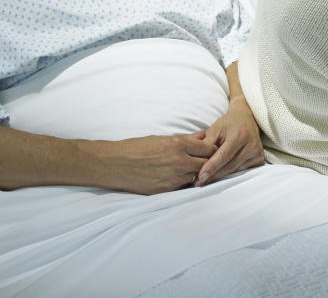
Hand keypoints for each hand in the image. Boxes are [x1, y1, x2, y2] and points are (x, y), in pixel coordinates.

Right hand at [97, 132, 217, 194]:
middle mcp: (179, 162)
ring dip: (195, 174)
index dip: (211, 150)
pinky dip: (183, 183)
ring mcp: (174, 178)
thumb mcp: (162, 138)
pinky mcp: (167, 190)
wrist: (116, 164)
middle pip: (205, 164)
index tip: (211, 151)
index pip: (207, 149)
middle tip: (205, 162)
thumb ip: (185, 139)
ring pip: (195, 177)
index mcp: (178, 145)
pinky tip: (177, 178)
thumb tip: (202, 136)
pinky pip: (183, 187)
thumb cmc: (137, 148)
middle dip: (206, 163)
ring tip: (188, 170)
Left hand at [194, 96, 264, 185]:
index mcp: (240, 135)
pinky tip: (219, 177)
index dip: (212, 167)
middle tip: (199, 183)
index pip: (224, 155)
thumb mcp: (215, 128)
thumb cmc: (228, 123)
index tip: (200, 177)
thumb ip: (206, 143)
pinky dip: (230, 175)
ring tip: (206, 182)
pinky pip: (242, 171)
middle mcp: (252, 145)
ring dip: (220, 177)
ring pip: (235, 171)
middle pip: (230, 166)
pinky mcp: (260, 160)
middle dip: (213, 176)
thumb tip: (195, 160)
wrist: (247, 118)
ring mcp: (257, 153)